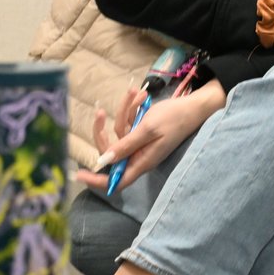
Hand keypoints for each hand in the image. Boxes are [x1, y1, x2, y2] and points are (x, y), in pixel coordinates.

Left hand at [75, 81, 226, 192]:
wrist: (194, 106)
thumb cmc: (174, 119)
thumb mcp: (148, 130)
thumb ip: (125, 145)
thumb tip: (104, 160)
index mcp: (141, 161)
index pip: (117, 180)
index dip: (98, 180)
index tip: (80, 175)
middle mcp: (139, 155)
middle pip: (112, 151)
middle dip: (104, 130)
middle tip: (100, 112)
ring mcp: (141, 143)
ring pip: (120, 131)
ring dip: (124, 110)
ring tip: (135, 94)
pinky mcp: (143, 131)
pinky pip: (129, 122)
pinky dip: (132, 108)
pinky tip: (140, 95)